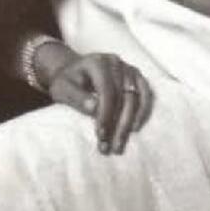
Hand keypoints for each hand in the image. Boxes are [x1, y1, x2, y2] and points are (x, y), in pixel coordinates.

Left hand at [34, 41, 152, 154]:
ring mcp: (129, 69)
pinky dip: (143, 113)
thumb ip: (76, 97)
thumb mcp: (63, 88)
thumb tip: (94, 108)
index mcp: (97, 62)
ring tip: (119, 145)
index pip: (107, 90)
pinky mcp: (137, 77)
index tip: (100, 135)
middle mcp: (116, 63)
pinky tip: (134, 129)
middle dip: (117, 125)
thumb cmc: (67, 82)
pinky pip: (146, 95)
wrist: (75, 71)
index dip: (105, 114)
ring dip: (129, 124)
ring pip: (136, 98)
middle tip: (109, 148)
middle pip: (124, 96)